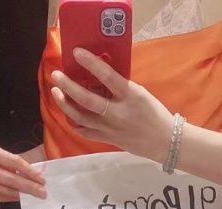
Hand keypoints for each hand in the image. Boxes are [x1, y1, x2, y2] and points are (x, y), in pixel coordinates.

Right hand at [0, 146, 47, 202]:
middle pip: (10, 178)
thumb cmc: (11, 160)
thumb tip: (46, 170)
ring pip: (7, 190)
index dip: (29, 171)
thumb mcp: (19, 154)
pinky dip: (15, 198)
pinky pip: (3, 198)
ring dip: (24, 194)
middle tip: (43, 192)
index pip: (14, 161)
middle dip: (29, 186)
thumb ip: (30, 160)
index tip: (42, 179)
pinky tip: (25, 196)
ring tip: (37, 195)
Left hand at [49, 47, 173, 161]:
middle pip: (87, 99)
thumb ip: (121, 87)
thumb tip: (100, 76)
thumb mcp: (140, 94)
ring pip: (81, 117)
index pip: (107, 76)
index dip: (90, 63)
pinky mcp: (108, 140)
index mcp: (129, 95)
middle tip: (56, 76)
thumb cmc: (155, 113)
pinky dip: (75, 124)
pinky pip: (86, 132)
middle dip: (68, 86)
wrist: (165, 141)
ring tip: (56, 93)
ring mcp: (110, 128)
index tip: (76, 53)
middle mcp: (117, 112)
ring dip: (65, 104)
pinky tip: (69, 116)